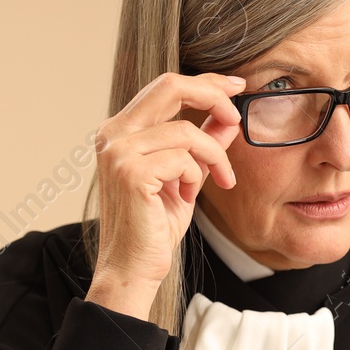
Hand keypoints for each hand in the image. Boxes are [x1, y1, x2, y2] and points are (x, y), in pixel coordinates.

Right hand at [86, 71, 245, 320]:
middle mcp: (112, 134)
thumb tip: (228, 116)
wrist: (134, 267)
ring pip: (186, 131)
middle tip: (237, 116)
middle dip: (212, 95)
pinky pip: (183, 159)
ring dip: (214, 156)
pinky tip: (188, 196)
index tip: (235, 86)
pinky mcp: (130, 172)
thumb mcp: (186, 175)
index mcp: (120, 130)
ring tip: (219, 179)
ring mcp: (118, 152)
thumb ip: (203, 143)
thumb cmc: (155, 225)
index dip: (204, 82)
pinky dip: (196, 176)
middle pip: (170, 86)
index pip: (166, 86)